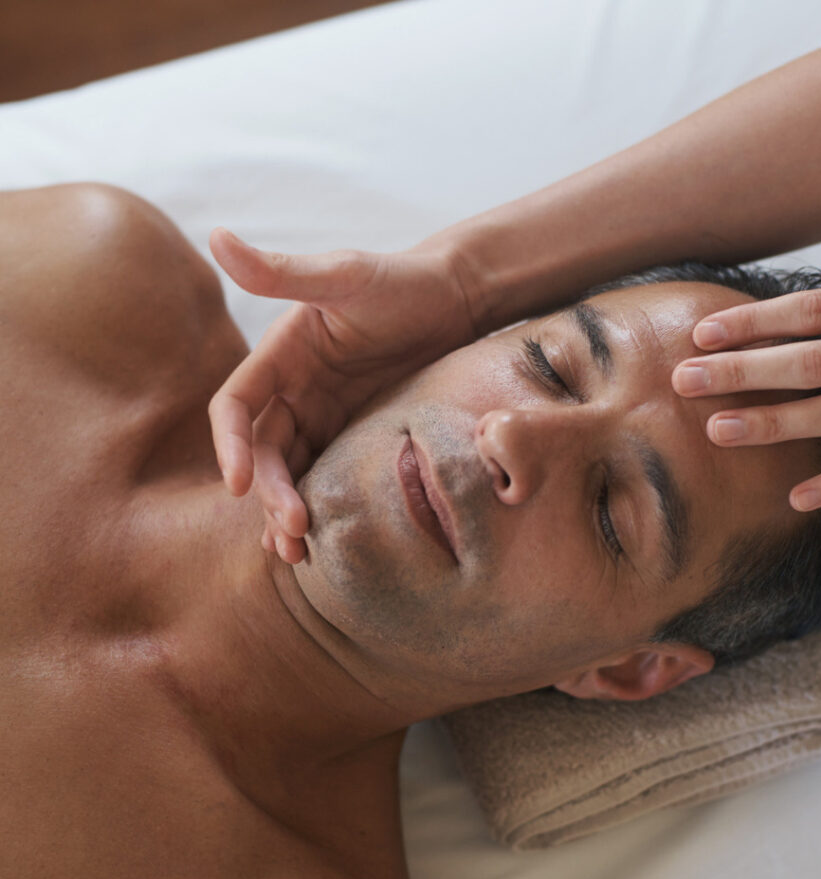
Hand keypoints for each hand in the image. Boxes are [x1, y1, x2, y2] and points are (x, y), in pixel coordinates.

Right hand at [208, 230, 480, 561]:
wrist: (460, 301)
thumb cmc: (403, 281)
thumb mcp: (346, 276)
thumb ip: (284, 273)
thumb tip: (214, 236)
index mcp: (280, 356)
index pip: (236, 406)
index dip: (230, 445)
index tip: (238, 485)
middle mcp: (295, 390)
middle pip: (264, 451)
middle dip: (269, 493)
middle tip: (293, 531)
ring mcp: (326, 416)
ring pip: (293, 472)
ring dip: (287, 511)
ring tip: (298, 554)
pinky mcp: (358, 436)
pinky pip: (331, 476)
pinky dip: (322, 506)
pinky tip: (323, 543)